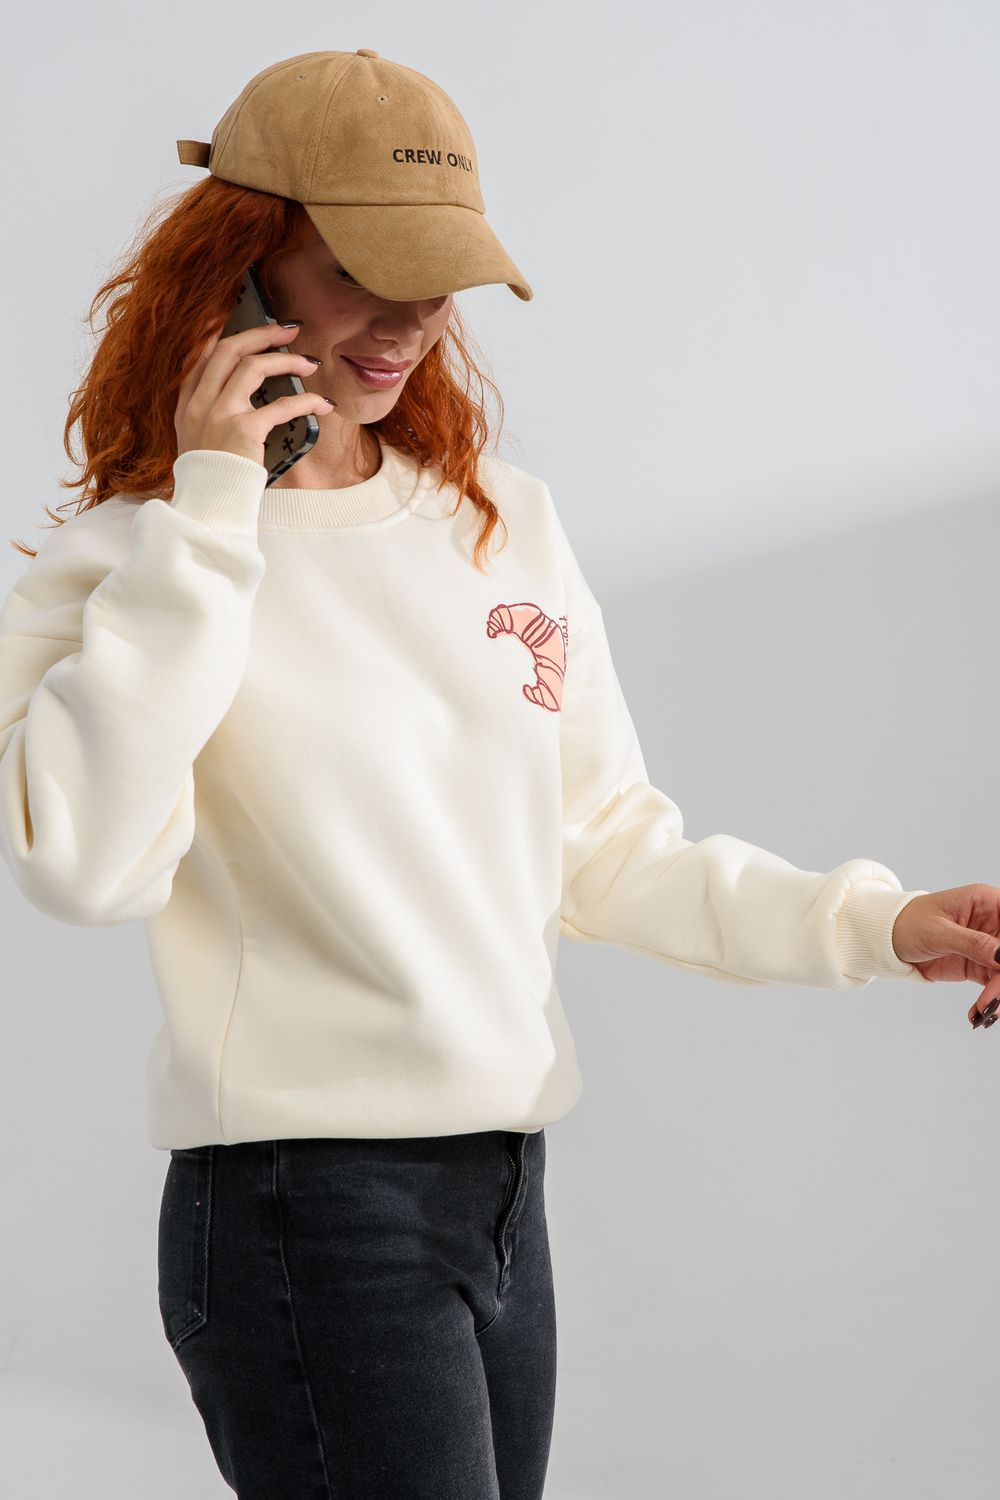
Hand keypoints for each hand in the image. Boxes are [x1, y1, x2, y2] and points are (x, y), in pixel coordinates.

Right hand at [173, 319, 334, 467]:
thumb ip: (209, 416)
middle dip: (262, 333)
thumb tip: (241, 397)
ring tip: (310, 364)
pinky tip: (321, 404)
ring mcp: (219, 415)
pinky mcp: (243, 431)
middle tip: (288, 329)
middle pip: (229, 350)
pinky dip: (306, 402)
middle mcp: (198, 404)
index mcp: (186, 405)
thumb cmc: (211, 481)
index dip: (220, 332)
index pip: (200, 355)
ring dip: (287, 361)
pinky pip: (280, 405)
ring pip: (253, 367)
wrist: (207, 510)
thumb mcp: (197, 443)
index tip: (236, 315)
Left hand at [891, 885, 999, 1027]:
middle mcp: (992, 923)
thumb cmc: (907, 923)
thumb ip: (973, 943)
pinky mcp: (979, 967)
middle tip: (992, 1000)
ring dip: (998, 996)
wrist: (886, 940)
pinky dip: (989, 1002)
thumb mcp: (938, 932)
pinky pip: (994, 986)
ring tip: (983, 1012)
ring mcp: (987, 947)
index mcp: (985, 902)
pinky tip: (978, 1013)